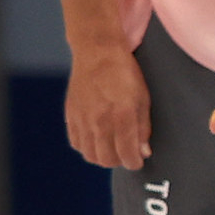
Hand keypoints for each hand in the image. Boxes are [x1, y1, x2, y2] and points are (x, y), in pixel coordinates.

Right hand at [65, 44, 150, 169]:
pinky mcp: (71, 114)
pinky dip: (87, 147)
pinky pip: (76, 142)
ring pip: (89, 155)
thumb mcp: (143, 99)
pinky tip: (96, 140)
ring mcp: (82, 119)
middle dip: (119, 161)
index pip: (127, 155)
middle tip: (126, 154)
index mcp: (121, 116)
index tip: (138, 160)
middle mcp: (99, 121)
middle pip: (106, 159)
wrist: (97, 52)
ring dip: (102, 156)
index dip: (134, 162)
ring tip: (112, 148)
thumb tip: (143, 152)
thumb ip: (143, 128)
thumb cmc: (125, 73)